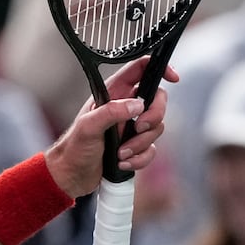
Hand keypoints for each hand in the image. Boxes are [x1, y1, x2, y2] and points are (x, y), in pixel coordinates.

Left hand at [44, 56, 174, 197]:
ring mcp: (131, 127)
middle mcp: (124, 107)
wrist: (71, 176)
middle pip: (157, 100)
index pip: (140, 69)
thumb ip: (111, 112)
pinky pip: (151, 149)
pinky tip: (121, 162)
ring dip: (140, 144)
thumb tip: (138, 105)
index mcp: (113, 94)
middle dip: (153, 116)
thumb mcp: (88, 126)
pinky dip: (139, 158)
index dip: (158, 68)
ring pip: (156, 127)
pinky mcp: (134, 146)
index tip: (173, 78)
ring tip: (119, 153)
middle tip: (137, 128)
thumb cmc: (73, 148)